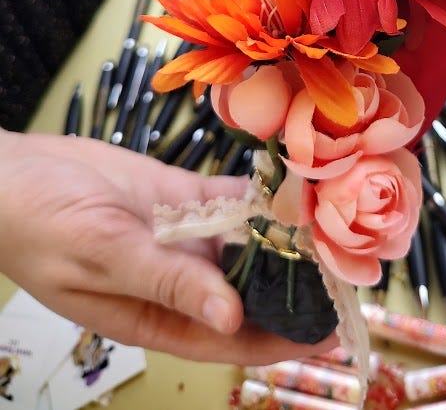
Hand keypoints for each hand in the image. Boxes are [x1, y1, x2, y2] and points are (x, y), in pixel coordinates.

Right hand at [0, 130, 336, 363]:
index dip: (280, 338)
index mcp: (155, 314)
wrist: (16, 171)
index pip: (230, 338)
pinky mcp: (181, 197)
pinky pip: (229, 199)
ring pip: (246, 243)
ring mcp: (183, 236)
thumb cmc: (41, 225)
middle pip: (249, 290)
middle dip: (295, 283)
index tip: (329, 329)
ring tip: (335, 227)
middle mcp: (179, 279)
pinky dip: (260, 195)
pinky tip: (295, 187)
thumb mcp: (103, 255)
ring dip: (285, 237)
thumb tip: (231, 319)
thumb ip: (168, 281)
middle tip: (348, 267)